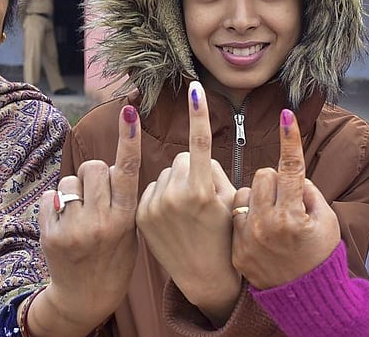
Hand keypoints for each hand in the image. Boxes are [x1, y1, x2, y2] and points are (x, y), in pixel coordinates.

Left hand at [29, 105, 141, 335]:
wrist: (84, 299)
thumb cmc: (113, 260)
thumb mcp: (131, 233)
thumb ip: (124, 200)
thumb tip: (118, 164)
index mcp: (124, 219)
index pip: (128, 171)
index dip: (129, 139)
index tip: (130, 112)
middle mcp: (100, 222)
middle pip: (94, 167)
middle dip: (94, 174)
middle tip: (96, 195)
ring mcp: (73, 229)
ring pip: (70, 180)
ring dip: (74, 190)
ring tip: (80, 214)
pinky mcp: (51, 234)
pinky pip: (51, 196)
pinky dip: (57, 204)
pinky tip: (64, 224)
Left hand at [136, 80, 238, 325]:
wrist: (204, 278)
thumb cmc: (225, 235)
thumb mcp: (230, 202)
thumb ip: (212, 172)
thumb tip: (196, 155)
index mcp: (201, 191)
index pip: (199, 143)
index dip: (199, 114)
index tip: (196, 89)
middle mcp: (174, 197)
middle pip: (181, 158)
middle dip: (192, 169)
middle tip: (202, 198)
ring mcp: (153, 207)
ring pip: (166, 173)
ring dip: (175, 183)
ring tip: (185, 213)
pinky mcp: (139, 215)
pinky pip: (152, 188)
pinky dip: (161, 196)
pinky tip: (171, 219)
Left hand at [232, 109, 339, 289]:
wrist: (303, 298)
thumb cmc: (319, 254)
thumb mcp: (327, 221)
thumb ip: (308, 192)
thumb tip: (290, 173)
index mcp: (293, 216)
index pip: (291, 168)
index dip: (290, 139)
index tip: (286, 114)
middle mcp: (267, 225)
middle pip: (263, 174)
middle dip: (274, 181)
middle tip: (283, 200)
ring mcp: (247, 237)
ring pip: (243, 192)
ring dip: (255, 198)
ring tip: (267, 219)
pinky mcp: (234, 247)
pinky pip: (233, 213)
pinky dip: (242, 216)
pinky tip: (255, 233)